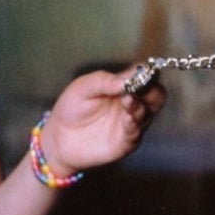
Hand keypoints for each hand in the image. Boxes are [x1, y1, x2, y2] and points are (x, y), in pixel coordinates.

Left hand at [41, 69, 165, 174]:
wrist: (59, 138)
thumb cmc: (71, 109)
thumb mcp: (83, 87)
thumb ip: (104, 80)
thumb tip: (127, 78)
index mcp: (124, 87)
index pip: (145, 76)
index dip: (147, 73)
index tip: (143, 72)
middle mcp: (132, 104)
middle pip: (156, 95)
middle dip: (152, 90)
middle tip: (141, 86)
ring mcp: (130, 123)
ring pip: (149, 113)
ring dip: (140, 105)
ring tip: (127, 101)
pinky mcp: (125, 142)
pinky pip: (136, 133)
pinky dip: (135, 125)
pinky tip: (128, 119)